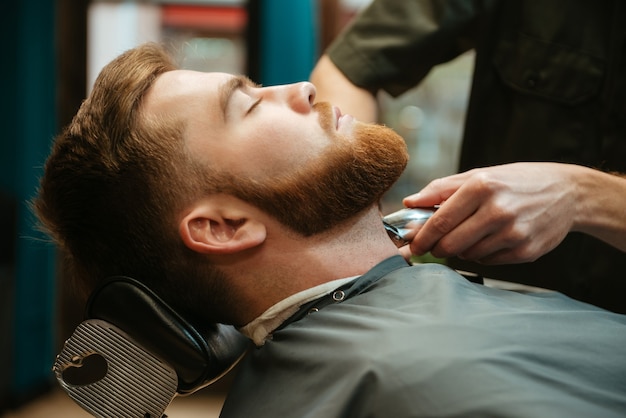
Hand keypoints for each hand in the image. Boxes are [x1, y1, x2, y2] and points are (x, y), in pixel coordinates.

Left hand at [401, 163, 581, 263]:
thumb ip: (441, 189)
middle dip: (436, 248)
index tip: (412, 245)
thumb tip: (409, 203)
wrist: (567, 192)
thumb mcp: (479, 175)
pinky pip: (488, 262)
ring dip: (462, 249)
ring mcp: (513, 233)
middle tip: (436, 245)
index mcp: (481, 186)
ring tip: (474, 233)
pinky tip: (493, 239)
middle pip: (449, 244)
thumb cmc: (515, 182)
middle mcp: (497, 210)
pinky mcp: (526, 252)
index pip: (439, 221)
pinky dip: (482, 254)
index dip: (421, 238)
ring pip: (468, 255)